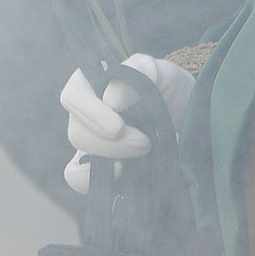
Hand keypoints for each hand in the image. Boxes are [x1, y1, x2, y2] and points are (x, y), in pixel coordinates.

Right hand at [61, 54, 196, 194]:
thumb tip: (111, 101)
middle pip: (77, 133)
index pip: (73, 97)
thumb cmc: (164, 85)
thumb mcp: (158, 71)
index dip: (92, 114)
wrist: (181, 114)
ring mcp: (87, 142)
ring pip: (76, 162)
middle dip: (111, 145)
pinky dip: (93, 184)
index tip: (118, 128)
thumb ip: (138, 72)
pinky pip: (79, 180)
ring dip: (107, 164)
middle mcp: (82, 114)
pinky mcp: (96, 167)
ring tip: (137, 158)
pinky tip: (121, 174)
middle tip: (145, 143)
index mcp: (88, 83)